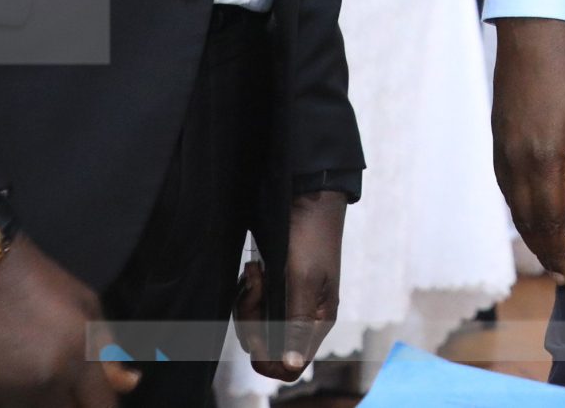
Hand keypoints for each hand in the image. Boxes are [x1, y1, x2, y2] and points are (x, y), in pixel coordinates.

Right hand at [0, 236, 133, 405]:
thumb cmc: (37, 283)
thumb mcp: (85, 305)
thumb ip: (107, 350)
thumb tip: (128, 384)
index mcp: (77, 358)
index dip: (102, 404)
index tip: (94, 396)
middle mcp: (44, 384)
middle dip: (72, 403)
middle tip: (63, 382)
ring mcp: (5, 396)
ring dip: (39, 403)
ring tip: (28, 371)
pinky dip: (5, 401)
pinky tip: (3, 376)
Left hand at [235, 191, 343, 381]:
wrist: (307, 199)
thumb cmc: (310, 237)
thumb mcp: (303, 280)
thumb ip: (295, 324)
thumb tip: (291, 365)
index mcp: (317, 321)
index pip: (291, 366)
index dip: (268, 358)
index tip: (256, 329)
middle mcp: (303, 318)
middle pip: (266, 347)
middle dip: (252, 321)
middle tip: (255, 288)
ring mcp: (288, 303)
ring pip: (255, 326)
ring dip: (248, 301)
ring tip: (255, 272)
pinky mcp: (276, 288)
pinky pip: (253, 305)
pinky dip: (248, 289)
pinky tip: (255, 268)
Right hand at [491, 17, 564, 283]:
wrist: (533, 32)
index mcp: (542, 158)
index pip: (548, 219)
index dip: (558, 250)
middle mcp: (515, 160)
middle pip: (526, 219)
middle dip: (543, 249)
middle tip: (559, 272)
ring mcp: (501, 148)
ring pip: (512, 205)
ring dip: (529, 231)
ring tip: (548, 248)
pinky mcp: (497, 137)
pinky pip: (504, 185)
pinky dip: (517, 207)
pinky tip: (529, 211)